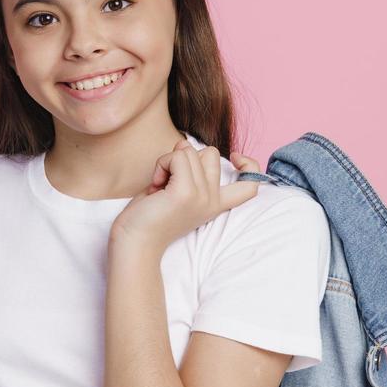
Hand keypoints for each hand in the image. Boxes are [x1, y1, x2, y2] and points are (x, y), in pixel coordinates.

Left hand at [110, 138, 263, 252]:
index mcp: (215, 204)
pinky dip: (161, 164)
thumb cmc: (149, 216)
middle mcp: (212, 201)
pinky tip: (155, 185)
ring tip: (159, 186)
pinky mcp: (185, 193)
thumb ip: (188, 167)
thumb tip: (184, 143)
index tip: (234, 159)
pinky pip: (176, 157)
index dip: (250, 165)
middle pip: (210, 153)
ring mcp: (201, 197)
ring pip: (189, 152)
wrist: (135, 242)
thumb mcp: (177, 188)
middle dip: (185, 158)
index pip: (251, 184)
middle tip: (168, 181)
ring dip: (167, 161)